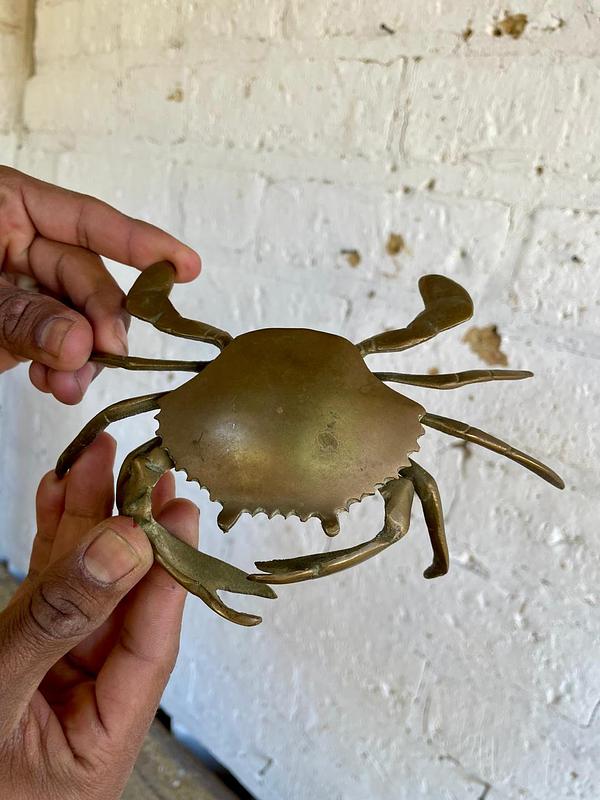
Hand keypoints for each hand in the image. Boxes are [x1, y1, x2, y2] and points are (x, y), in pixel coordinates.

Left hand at [0, 166, 200, 402]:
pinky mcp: (18, 327)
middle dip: (100, 321)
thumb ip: (20, 314)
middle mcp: (22, 243)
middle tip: (108, 353)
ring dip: (80, 357)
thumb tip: (80, 344)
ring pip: (76, 320)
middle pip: (87, 279)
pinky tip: (55, 383)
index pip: (88, 220)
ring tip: (69, 385)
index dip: (141, 243)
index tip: (186, 266)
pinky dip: (58, 370)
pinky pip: (53, 347)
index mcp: (9, 206)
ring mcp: (21, 288)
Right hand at [0, 433, 198, 799]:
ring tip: (98, 462)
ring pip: (85, 584)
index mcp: (101, 745)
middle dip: (126, 528)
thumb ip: (58, 624)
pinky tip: (61, 497)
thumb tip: (123, 550)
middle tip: (141, 469)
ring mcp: (54, 673)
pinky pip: (47, 589)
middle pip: (122, 603)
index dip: (168, 573)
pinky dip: (52, 540)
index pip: (151, 646)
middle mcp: (86, 706)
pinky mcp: (24, 650)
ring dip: (87, 520)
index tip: (177, 514)